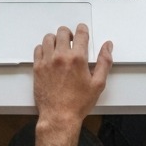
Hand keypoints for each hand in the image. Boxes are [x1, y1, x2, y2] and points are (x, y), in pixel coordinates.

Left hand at [33, 23, 112, 145]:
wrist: (59, 117)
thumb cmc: (78, 103)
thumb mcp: (98, 83)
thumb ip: (105, 62)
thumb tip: (107, 46)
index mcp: (78, 58)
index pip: (81, 34)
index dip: (82, 29)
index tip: (82, 30)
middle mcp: (61, 57)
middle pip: (62, 32)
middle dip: (69, 33)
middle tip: (71, 41)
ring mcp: (47, 61)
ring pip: (48, 38)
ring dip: (55, 39)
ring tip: (59, 47)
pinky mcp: (37, 68)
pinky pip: (38, 49)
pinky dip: (43, 48)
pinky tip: (49, 55)